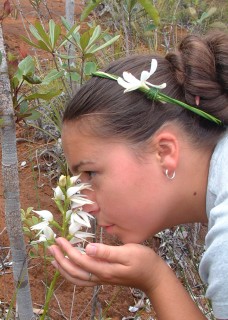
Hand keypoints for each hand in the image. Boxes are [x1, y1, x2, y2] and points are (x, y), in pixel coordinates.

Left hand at [49, 238, 206, 318]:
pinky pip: (83, 279)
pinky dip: (72, 273)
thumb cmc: (144, 261)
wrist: (154, 277)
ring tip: (54, 258)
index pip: (80, 260)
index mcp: (104, 269)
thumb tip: (88, 248)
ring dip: (63, 268)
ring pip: (76, 278)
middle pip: (74, 271)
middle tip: (51, 246)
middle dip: (60, 259)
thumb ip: (107, 252)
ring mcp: (102, 279)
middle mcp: (100, 277)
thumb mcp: (128, 252)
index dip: (67, 250)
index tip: (59, 238)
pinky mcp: (104, 278)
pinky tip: (70, 266)